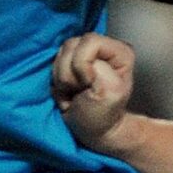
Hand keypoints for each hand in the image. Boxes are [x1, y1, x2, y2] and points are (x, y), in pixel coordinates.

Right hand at [52, 32, 136, 149]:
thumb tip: (82, 63)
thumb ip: (100, 70)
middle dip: (70, 73)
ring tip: (74, 91)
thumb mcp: (110, 93)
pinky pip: (52, 62)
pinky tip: (67, 90)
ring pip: (60, 53)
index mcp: (120, 52)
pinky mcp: (70, 61)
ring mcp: (84, 53)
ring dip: (62, 78)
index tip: (89, 85)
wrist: (91, 130)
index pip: (90, 41)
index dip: (83, 65)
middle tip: (80, 90)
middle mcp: (103, 47)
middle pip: (71, 45)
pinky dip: (56, 80)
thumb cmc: (102, 115)